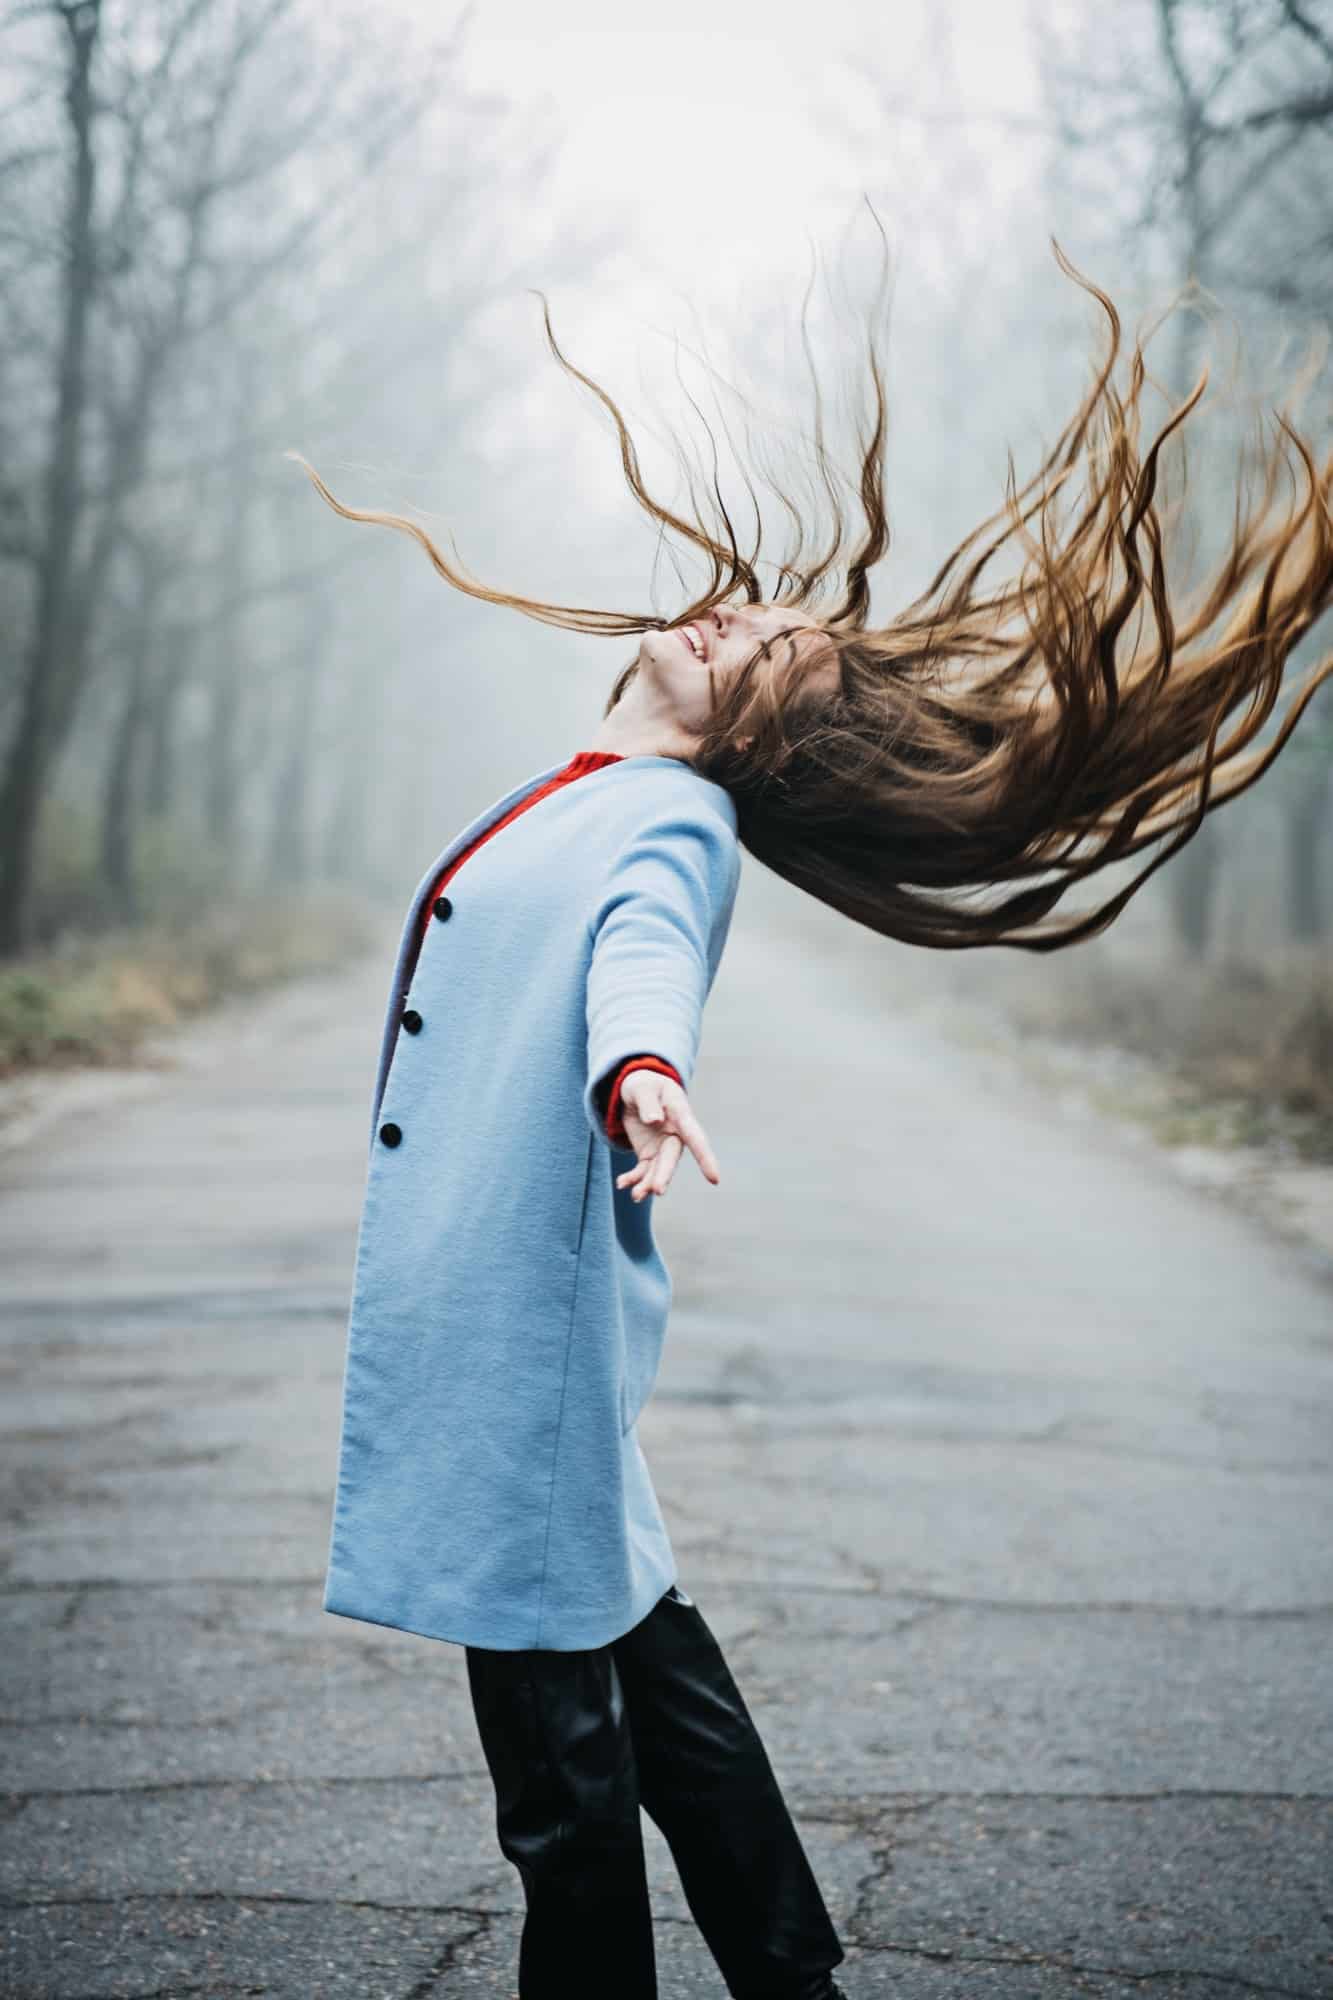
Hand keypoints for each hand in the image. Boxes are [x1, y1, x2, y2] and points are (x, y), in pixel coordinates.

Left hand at [614, 1068, 720, 1201]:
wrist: (637, 1091)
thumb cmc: (644, 1085)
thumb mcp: (642, 1087)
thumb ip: (648, 1102)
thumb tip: (654, 1121)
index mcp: (680, 1114)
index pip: (696, 1138)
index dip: (705, 1158)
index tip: (715, 1179)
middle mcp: (675, 1135)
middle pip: (672, 1158)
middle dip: (664, 1175)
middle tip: (658, 1190)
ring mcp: (662, 1147)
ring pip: (657, 1170)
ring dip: (647, 1184)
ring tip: (635, 1196)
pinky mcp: (648, 1154)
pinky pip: (642, 1170)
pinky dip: (632, 1179)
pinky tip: (622, 1184)